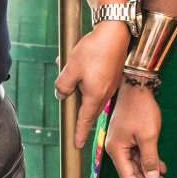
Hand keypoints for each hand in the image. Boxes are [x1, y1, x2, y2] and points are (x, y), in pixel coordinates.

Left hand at [54, 19, 129, 148]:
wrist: (115, 32)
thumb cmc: (94, 50)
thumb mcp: (71, 69)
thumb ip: (63, 85)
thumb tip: (61, 94)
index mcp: (94, 96)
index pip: (84, 120)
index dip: (79, 133)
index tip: (77, 145)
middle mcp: (105, 93)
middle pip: (90, 110)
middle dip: (81, 115)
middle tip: (74, 120)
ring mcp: (111, 83)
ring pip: (93, 94)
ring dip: (82, 91)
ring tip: (71, 76)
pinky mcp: (113, 73)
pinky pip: (98, 83)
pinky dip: (87, 80)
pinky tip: (79, 65)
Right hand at [107, 83, 165, 177]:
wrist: (138, 86)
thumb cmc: (141, 110)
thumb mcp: (148, 136)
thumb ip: (149, 159)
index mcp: (116, 149)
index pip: (127, 176)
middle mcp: (117, 147)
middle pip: (131, 172)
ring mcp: (123, 141)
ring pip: (137, 163)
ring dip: (150, 174)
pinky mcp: (130, 135)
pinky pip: (139, 153)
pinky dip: (150, 161)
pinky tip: (162, 167)